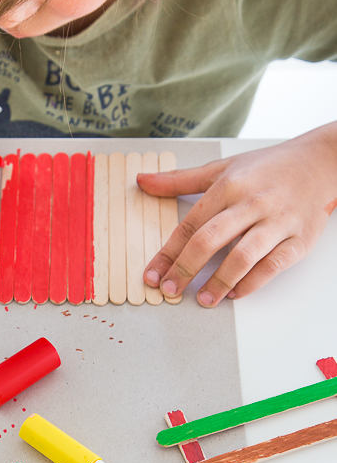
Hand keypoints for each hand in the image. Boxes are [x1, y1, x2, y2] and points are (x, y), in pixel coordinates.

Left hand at [138, 124, 336, 305]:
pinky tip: (235, 293)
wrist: (321, 162)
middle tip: (170, 291)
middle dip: (186, 270)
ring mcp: (277, 222)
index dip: (168, 253)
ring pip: (242, 256)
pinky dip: (252, 283)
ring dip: (218, 283)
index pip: (190, 225)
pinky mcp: (299, 239)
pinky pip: (273, 266)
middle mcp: (252, 203)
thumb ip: (180, 180)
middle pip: (210, 240)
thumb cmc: (268, 168)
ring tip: (202, 300)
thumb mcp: (222, 168)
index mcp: (229, 186)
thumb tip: (143, 181)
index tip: (153, 274)